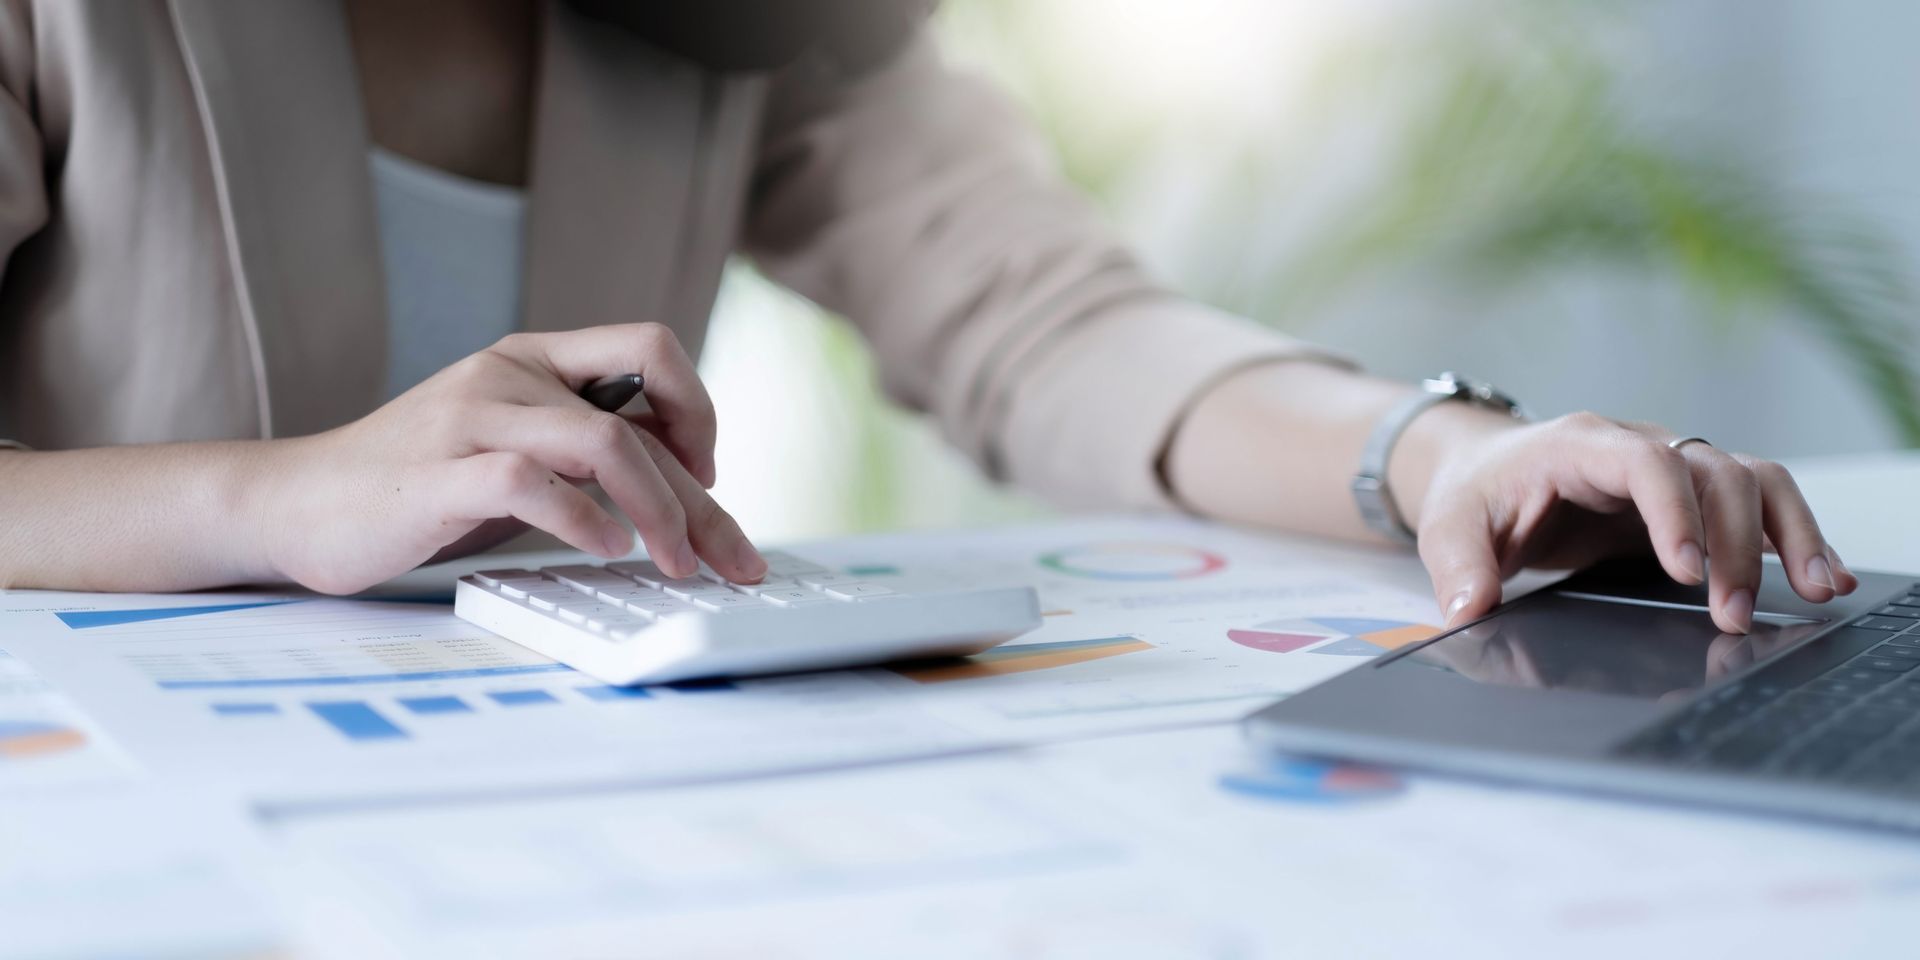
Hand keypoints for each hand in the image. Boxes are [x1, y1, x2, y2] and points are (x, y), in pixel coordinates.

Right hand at [247, 324, 765, 594]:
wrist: (293, 504)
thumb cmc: (413, 486)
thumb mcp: (510, 449)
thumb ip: (578, 451)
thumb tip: (677, 488)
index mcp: (531, 358)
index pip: (648, 346)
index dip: (696, 407)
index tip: (707, 475)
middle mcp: (507, 372)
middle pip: (639, 417)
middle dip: (701, 499)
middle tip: (733, 559)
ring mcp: (470, 417)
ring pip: (602, 441)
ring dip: (658, 509)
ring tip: (674, 562)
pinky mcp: (438, 472)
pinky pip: (532, 481)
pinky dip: (584, 519)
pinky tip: (606, 549)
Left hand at [1414, 413, 1857, 634]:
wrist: (1486, 472)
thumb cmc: (1476, 494)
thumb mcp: (1449, 525)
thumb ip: (1459, 566)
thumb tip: (1469, 611)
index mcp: (1580, 444)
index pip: (1644, 462)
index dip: (1673, 511)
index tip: (1685, 570)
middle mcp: (1638, 446)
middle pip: (1712, 474)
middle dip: (1730, 545)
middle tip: (1731, 615)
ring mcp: (1673, 468)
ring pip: (1752, 480)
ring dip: (1785, 534)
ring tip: (1814, 590)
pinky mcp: (1692, 498)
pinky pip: (1757, 504)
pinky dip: (1792, 536)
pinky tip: (1822, 575)